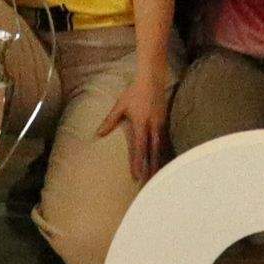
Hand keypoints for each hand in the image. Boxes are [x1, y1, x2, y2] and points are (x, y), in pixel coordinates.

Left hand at [104, 65, 173, 179]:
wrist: (152, 80)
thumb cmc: (134, 92)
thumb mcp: (120, 105)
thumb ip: (110, 120)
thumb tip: (98, 134)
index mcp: (141, 123)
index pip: (140, 147)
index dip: (139, 162)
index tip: (137, 176)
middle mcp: (153, 126)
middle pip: (154, 152)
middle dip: (152, 168)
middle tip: (149, 183)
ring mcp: (161, 125)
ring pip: (161, 148)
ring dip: (159, 163)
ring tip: (157, 177)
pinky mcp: (165, 123)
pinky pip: (165, 142)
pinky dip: (164, 153)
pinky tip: (163, 162)